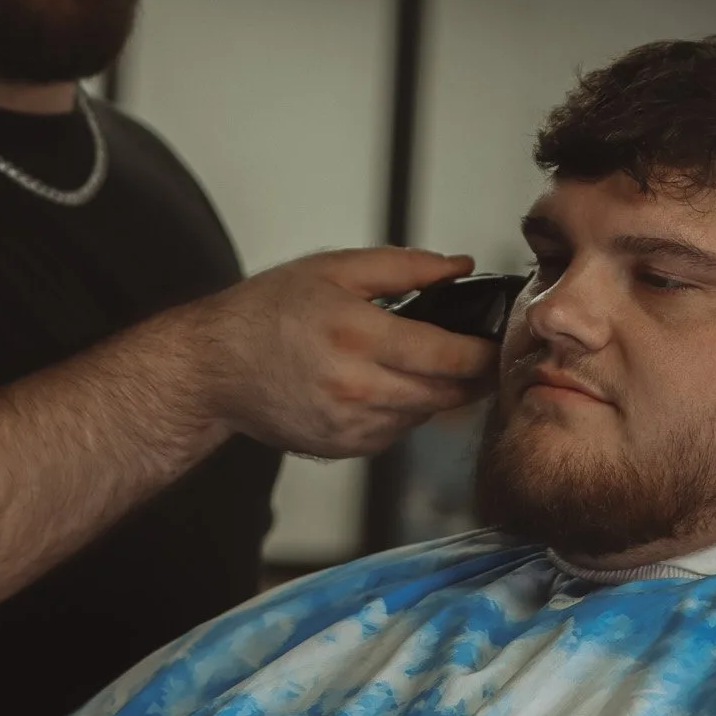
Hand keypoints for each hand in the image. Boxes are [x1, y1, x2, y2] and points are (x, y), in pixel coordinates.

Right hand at [187, 250, 498, 456]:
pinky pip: (395, 433)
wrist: (215, 367)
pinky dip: (405, 411)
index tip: (500, 341)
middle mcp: (357, 386)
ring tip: (437, 365)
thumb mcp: (334, 269)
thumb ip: (405, 267)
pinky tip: (391, 385)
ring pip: (424, 416)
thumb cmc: (268, 311)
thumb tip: (459, 267)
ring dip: (440, 395)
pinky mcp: (342, 448)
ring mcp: (350, 424)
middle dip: (474, 377)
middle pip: (447, 394)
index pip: (449, 355)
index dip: (484, 351)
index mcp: (359, 335)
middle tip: (484, 356)